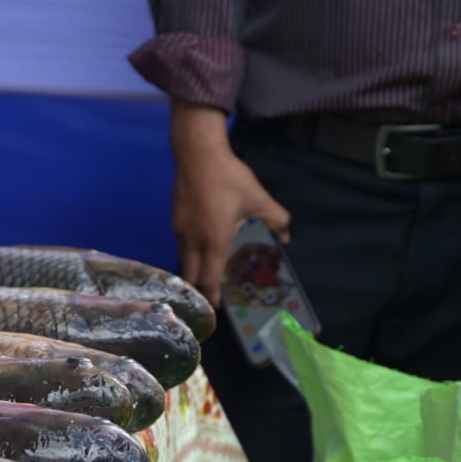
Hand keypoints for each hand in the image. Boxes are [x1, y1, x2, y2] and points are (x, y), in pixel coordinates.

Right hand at [168, 101, 290, 306]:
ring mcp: (179, 232)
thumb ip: (275, 219)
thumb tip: (286, 236)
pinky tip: (200, 247)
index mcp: (213, 241)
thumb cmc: (228, 178)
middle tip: (212, 296)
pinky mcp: (174, 221)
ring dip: (194, 272)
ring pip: (184, 262)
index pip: (208, 280)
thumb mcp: (258, 198)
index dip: (212, 297)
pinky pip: (181, 246)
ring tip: (207, 275)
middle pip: (191, 278)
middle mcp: (192, 242)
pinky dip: (190, 255)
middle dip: (200, 291)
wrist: (196, 154)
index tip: (218, 308)